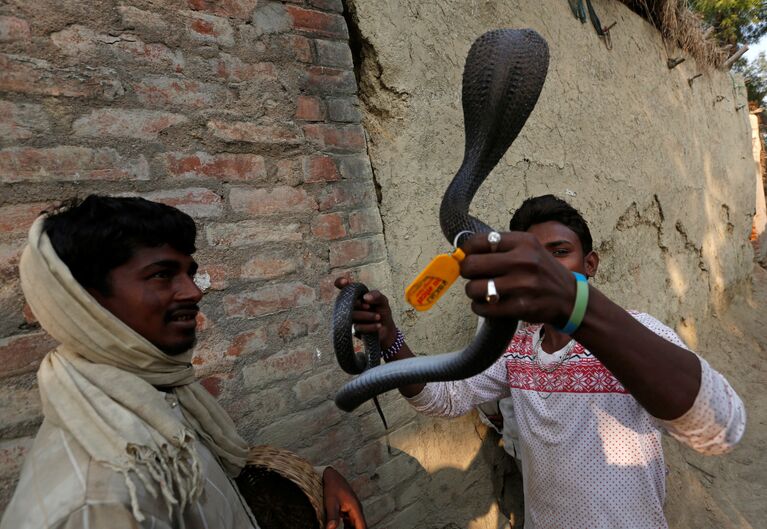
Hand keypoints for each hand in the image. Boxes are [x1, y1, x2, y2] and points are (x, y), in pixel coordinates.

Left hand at [322, 466, 366, 528]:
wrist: (331, 475)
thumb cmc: (331, 487)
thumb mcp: (330, 502)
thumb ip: (332, 516)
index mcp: (356, 508)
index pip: (362, 527)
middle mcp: (357, 510)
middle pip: (360, 527)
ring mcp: (353, 510)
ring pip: (356, 525)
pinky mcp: (348, 510)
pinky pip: (351, 523)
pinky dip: (348, 528)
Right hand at [334, 276, 397, 348]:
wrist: (386, 329)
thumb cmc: (381, 311)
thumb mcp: (382, 301)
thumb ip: (376, 295)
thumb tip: (365, 298)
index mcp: (356, 296)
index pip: (344, 287)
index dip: (340, 283)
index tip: (345, 282)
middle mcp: (350, 306)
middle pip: (347, 302)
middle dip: (359, 304)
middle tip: (369, 306)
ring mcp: (350, 318)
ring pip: (353, 316)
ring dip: (367, 316)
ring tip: (378, 317)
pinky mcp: (353, 330)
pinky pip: (358, 327)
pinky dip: (370, 326)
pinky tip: (379, 326)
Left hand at [459, 232, 575, 324]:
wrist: (570, 298)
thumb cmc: (542, 272)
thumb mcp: (529, 250)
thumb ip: (500, 248)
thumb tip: (462, 253)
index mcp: (523, 242)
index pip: (478, 241)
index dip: (466, 251)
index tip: (467, 257)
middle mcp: (523, 260)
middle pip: (471, 265)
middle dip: (467, 272)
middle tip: (475, 276)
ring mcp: (522, 285)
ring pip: (473, 288)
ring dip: (473, 292)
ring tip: (483, 292)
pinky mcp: (521, 307)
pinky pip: (483, 308)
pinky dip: (480, 307)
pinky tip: (488, 304)